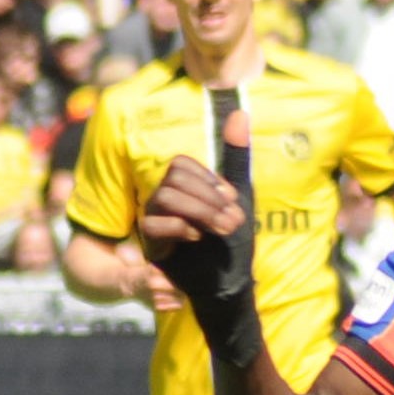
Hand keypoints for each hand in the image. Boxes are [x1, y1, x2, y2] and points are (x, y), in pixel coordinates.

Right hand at [135, 152, 246, 309]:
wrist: (230, 282)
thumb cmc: (233, 240)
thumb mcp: (240, 196)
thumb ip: (236, 156)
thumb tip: (240, 112)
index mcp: (182, 189)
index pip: (179, 165)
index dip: (207, 178)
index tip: (232, 199)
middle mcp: (164, 202)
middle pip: (173, 179)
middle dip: (209, 197)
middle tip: (234, 220)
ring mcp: (156, 222)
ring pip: (165, 197)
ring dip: (201, 211)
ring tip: (224, 228)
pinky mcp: (153, 245)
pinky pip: (153, 225)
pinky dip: (180, 227)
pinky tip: (199, 238)